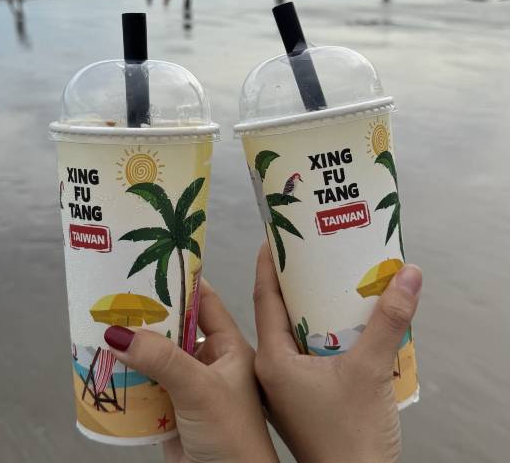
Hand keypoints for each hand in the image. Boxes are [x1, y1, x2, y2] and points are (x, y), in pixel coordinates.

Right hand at [105, 279, 277, 462]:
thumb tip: (117, 333)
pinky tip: (105, 364)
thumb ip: (162, 359)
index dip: (183, 283)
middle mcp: (208, 363)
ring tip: (103, 324)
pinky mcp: (168, 411)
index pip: (205, 303)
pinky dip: (126, 376)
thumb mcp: (200, 389)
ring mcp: (187, 387)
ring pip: (155, 356)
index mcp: (228, 348)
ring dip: (134, 346)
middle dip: (149, 316)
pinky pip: (143, 385)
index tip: (155, 265)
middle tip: (118, 296)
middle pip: (174, 328)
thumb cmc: (232, 439)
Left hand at [253, 242, 421, 462]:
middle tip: (307, 252)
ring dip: (307, 308)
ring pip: (292, 334)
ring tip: (325, 280)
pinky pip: (305, 353)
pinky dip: (319, 333)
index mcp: (273, 360)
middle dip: (291, 282)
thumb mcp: (370, 370)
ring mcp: (285, 387)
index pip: (264, 298)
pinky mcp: (302, 399)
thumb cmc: (352, 437)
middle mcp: (271, 371)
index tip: (275, 236)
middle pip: (277, 313)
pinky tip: (340, 323)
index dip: (268, 264)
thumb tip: (409, 274)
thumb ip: (389, 321)